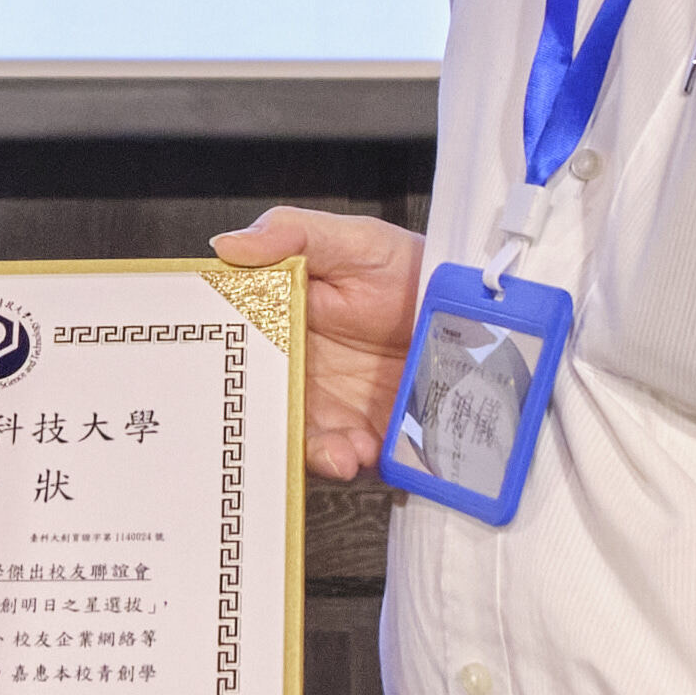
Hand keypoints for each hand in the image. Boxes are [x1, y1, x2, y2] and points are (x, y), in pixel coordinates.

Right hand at [214, 207, 428, 484]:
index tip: (231, 378)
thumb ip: (290, 233)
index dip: (229, 367)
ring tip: (341, 451)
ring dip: (315, 452)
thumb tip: (228, 245)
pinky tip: (362, 451)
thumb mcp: (352, 239)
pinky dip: (351, 461)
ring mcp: (335, 405)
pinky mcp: (369, 432)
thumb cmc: (406, 270)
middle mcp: (302, 370)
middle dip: (270, 425)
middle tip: (285, 426)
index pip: (241, 351)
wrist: (467, 308)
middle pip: (265, 404)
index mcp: (283, 323)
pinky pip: (349, 457)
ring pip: (303, 439)